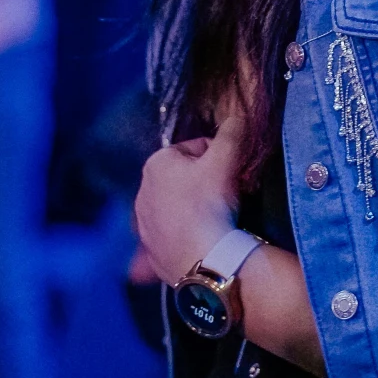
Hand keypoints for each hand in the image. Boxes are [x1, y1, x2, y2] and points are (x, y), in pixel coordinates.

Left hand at [134, 119, 242, 285]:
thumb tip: (236, 116)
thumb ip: (231, 133)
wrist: (204, 261)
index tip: (232, 173)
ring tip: (216, 219)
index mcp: (155, 163)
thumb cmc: (211, 203)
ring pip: (177, 205)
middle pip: (184, 177)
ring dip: (194, 207)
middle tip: (226, 196)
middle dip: (203, 182)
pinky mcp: (150, 250)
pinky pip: (173, 232)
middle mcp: (141, 190)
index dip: (219, 158)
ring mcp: (143, 223)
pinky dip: (186, 232)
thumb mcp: (226, 160)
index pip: (195, 148)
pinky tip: (202, 238)